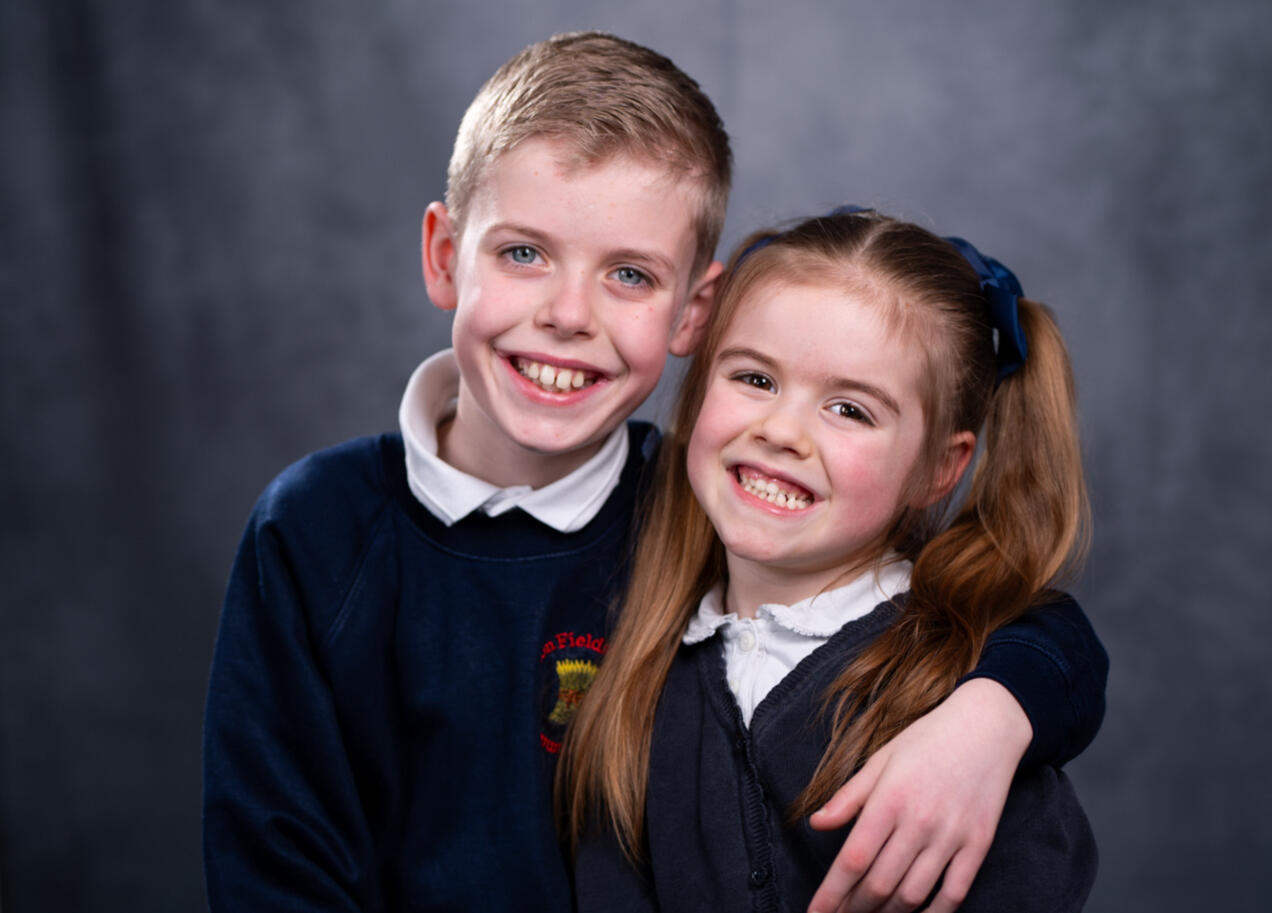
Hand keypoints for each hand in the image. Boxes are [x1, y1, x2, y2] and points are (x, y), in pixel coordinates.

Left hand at [805, 678, 1031, 912]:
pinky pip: (954, 893)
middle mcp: (919, 822)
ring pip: (912, 894)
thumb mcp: (880, 759)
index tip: (816, 912)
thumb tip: (816, 823)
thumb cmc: (927, 740)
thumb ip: (848, 796)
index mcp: (889, 799)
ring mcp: (951, 836)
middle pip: (879, 883)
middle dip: (853, 908)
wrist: (986, 726)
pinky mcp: (978, 845)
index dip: (831, 893)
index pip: (852, 859)